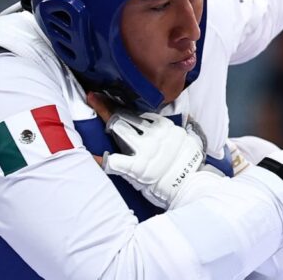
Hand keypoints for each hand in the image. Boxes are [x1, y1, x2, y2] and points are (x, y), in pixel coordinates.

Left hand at [89, 93, 204, 208]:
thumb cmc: (190, 165)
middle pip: (126, 116)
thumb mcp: (189, 139)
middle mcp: (153, 134)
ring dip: (104, 117)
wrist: (192, 185)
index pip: (140, 113)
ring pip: (119, 128)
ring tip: (92, 104)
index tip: (113, 98)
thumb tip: (182, 119)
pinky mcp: (136, 167)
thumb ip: (180, 129)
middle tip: (93, 96)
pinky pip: (113, 161)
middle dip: (107, 106)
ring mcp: (144, 149)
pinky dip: (100, 159)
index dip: (125, 106)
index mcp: (165, 126)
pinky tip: (90, 153)